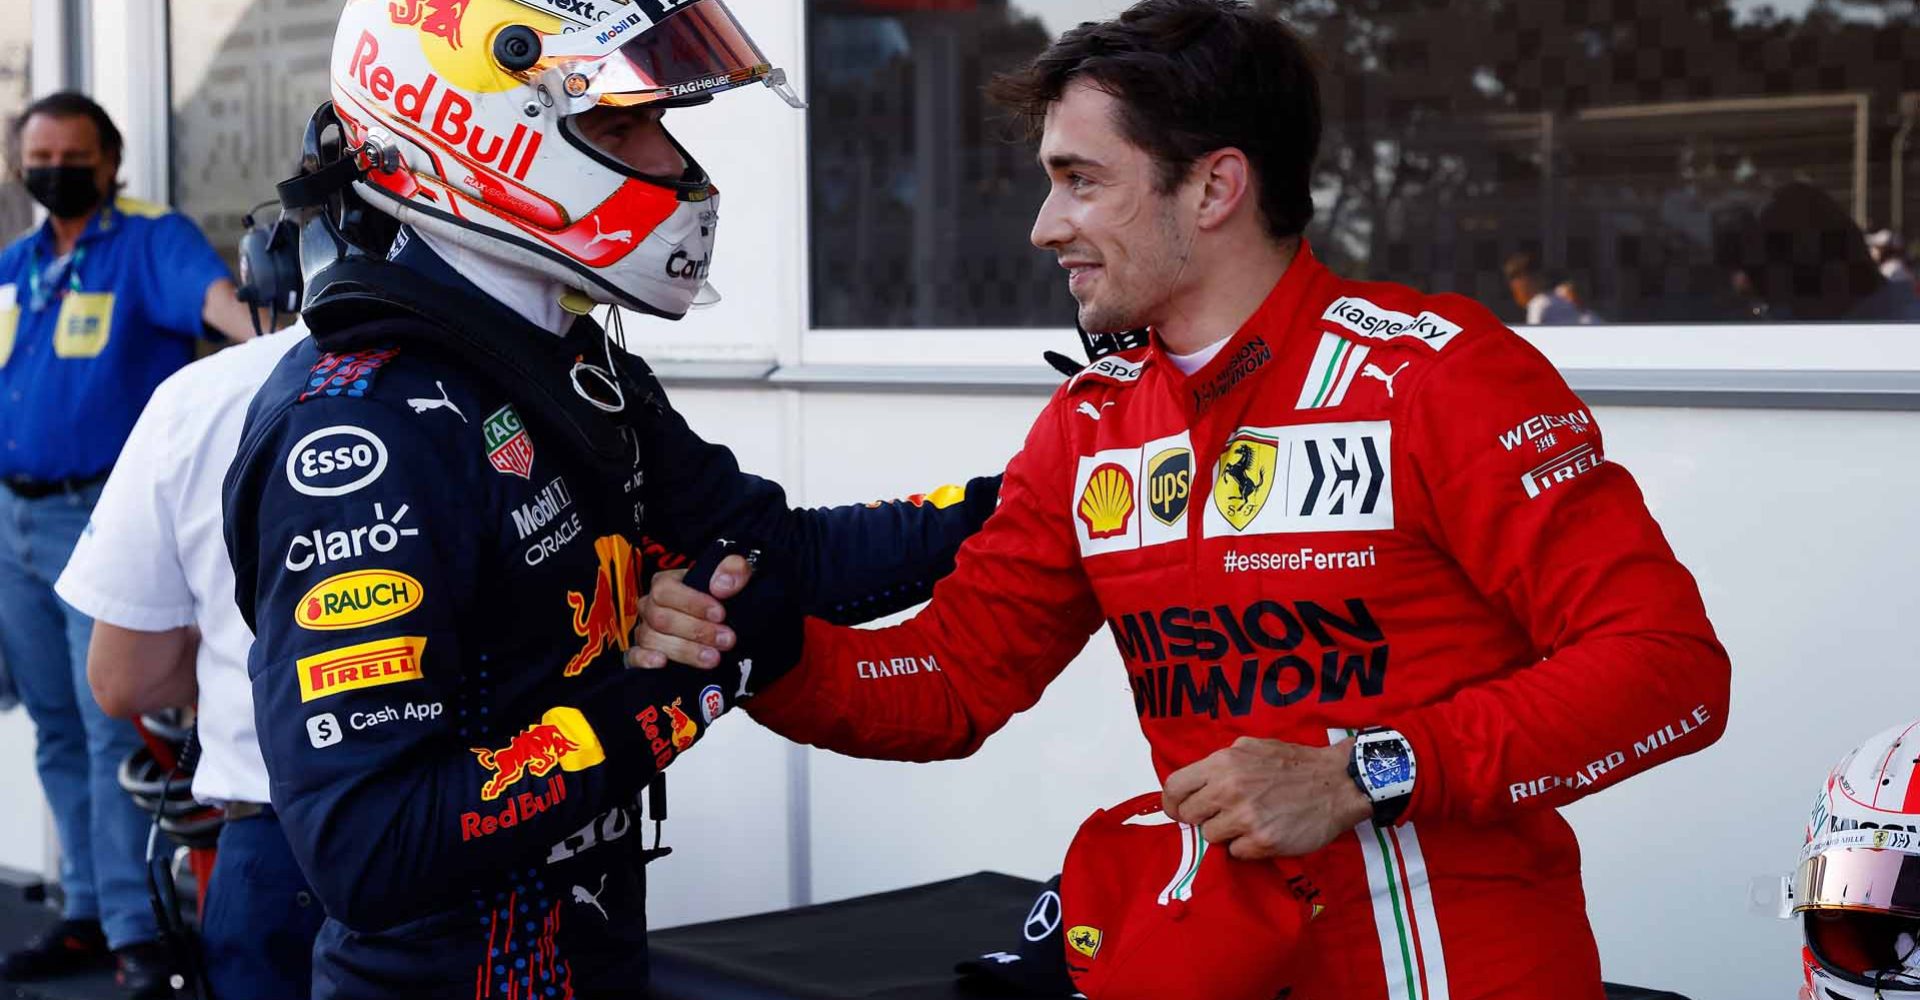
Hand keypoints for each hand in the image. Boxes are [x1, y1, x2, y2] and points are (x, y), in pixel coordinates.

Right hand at [625, 554, 754, 668]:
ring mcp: (645, 630)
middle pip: (662, 619)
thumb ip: (734, 570)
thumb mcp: (734, 575)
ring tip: (713, 657)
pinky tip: (663, 663)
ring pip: (653, 640)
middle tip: (725, 640)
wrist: (722, 621)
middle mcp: (650, 606)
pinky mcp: (642, 653)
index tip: (720, 614)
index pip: (666, 590)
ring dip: (685, 650)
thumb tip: (722, 585)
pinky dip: (645, 660)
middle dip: (697, 631)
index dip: (692, 603)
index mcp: (664, 583)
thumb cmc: (721, 597)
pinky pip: (634, 656)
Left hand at [1161, 737, 1373, 858]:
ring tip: (1249, 822)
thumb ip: (1220, 764)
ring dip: (1225, 834)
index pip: (1174, 787)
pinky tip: (1264, 832)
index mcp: (1222, 763)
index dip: (1173, 802)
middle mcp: (1228, 789)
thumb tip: (1194, 784)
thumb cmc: (1294, 764)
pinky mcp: (1262, 842)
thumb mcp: (1251, 748)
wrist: (1337, 783)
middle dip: (1201, 818)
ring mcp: (1245, 818)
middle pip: (1188, 815)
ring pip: (1210, 837)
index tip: (1179, 810)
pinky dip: (1246, 847)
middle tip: (1222, 816)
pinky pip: (1235, 852)